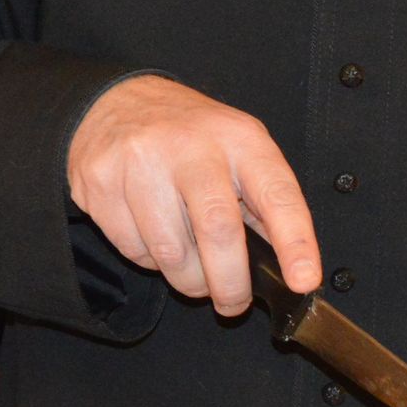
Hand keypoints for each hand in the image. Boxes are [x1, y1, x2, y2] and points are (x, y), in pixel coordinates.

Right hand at [66, 75, 320, 316]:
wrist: (117, 102)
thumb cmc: (190, 137)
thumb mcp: (239, 150)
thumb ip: (262, 202)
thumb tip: (287, 265)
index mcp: (240, 139)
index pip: (277, 194)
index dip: (295, 242)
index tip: (304, 280)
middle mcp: (192, 146)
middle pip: (218, 231)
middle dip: (230, 284)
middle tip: (233, 303)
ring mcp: (141, 162)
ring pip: (171, 252)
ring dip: (188, 278)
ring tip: (192, 268)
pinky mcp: (103, 182)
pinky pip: (133, 250)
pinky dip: (150, 260)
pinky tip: (155, 235)